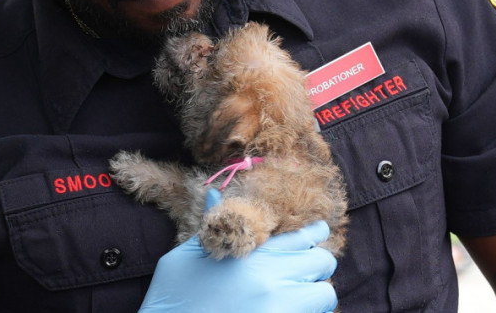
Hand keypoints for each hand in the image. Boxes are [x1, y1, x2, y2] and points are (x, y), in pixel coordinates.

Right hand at [139, 189, 337, 312]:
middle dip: (317, 262)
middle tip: (306, 266)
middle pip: (322, 262)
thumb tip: (215, 195)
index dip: (314, 232)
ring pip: (325, 295)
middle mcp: (272, 284)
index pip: (300, 237)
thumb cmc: (171, 300)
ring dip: (315, 292)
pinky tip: (287, 311)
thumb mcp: (184, 258)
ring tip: (301, 294)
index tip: (318, 231)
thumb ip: (209, 227)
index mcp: (250, 259)